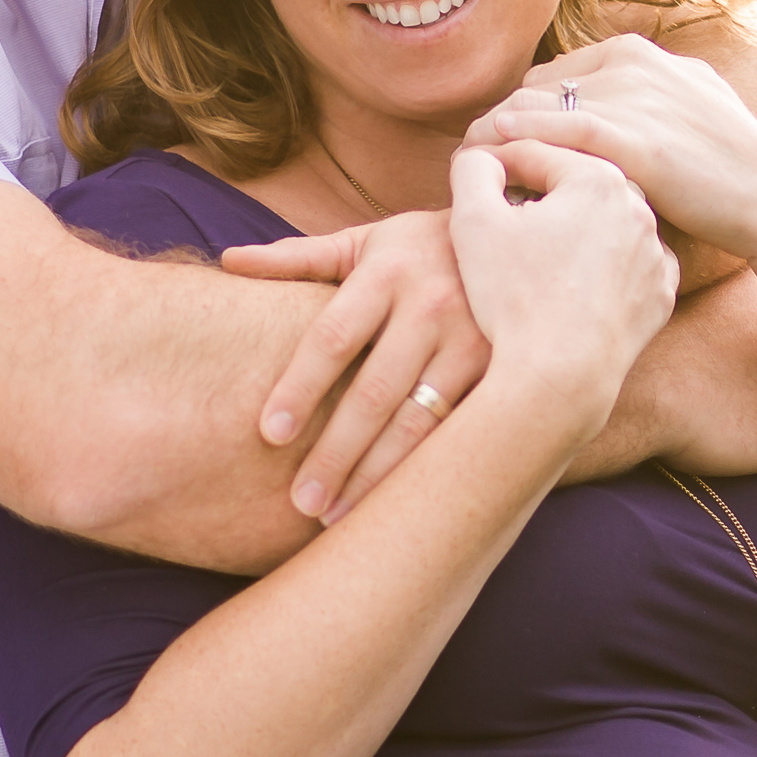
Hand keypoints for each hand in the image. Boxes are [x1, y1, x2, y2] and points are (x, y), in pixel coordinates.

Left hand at [217, 206, 491, 522]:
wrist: (529, 239)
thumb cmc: (424, 248)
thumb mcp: (366, 242)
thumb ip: (299, 258)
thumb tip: (228, 262)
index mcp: (386, 272)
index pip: (332, 339)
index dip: (300, 389)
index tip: (268, 436)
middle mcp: (432, 305)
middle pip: (374, 392)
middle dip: (336, 453)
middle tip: (301, 502)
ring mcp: (476, 340)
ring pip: (420, 421)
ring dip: (378, 475)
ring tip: (339, 517)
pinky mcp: (510, 371)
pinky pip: (461, 430)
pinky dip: (427, 468)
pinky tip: (402, 501)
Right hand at [442, 138, 676, 446]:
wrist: (560, 377)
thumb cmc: (513, 297)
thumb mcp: (473, 220)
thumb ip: (473, 170)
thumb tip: (482, 155)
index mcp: (598, 178)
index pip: (535, 156)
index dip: (495, 168)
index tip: (472, 187)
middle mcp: (639, 208)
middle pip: (573, 189)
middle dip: (538, 198)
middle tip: (501, 221)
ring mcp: (655, 254)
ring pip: (602, 227)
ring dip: (571, 231)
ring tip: (534, 255)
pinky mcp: (660, 296)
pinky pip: (624, 269)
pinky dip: (600, 270)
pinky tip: (571, 284)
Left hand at [464, 34, 756, 269]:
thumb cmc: (727, 163)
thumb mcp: (687, 103)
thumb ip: (644, 91)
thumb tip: (607, 92)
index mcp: (637, 51)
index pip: (551, 75)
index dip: (524, 113)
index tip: (503, 148)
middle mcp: (629, 62)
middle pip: (533, 89)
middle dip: (501, 124)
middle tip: (472, 163)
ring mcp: (628, 97)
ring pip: (532, 109)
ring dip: (494, 139)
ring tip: (471, 173)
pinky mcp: (628, 137)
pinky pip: (551, 135)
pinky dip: (515, 147)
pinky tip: (493, 168)